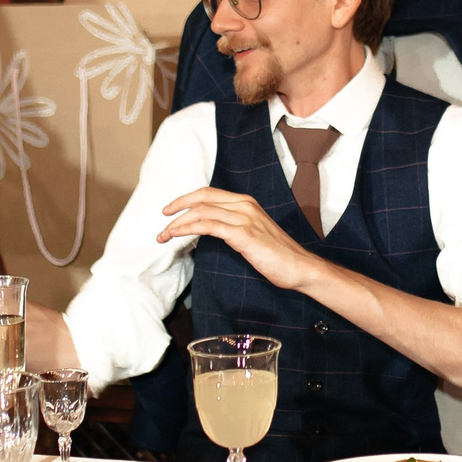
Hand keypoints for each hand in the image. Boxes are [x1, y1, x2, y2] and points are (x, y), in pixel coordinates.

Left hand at [157, 186, 319, 291]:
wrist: (299, 268)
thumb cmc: (278, 256)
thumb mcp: (253, 235)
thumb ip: (234, 227)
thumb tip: (211, 231)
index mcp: (246, 203)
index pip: (209, 193)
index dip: (187, 199)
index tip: (171, 210)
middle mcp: (245, 205)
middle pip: (202, 198)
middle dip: (177, 206)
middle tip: (162, 218)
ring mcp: (244, 218)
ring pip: (201, 211)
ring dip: (178, 222)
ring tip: (164, 235)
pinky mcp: (243, 234)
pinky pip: (208, 226)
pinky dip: (189, 229)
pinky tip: (178, 236)